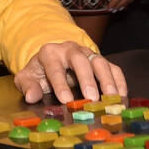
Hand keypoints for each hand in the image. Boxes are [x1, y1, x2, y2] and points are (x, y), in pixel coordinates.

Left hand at [13, 42, 127, 103]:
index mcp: (49, 53)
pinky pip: (113, 68)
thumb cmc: (40, 72)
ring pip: (99, 62)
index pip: (54, 67)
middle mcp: (69, 49)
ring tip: (110, 97)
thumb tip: (31, 96)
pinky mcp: (100, 60)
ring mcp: (87, 53)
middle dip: (86, 79)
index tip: (65, 99)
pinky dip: (119, 81)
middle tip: (91, 97)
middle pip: (79, 61)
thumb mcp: (27, 78)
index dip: (60, 84)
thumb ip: (27, 86)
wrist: (51, 61)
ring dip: (106, 80)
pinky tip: (121, 95)